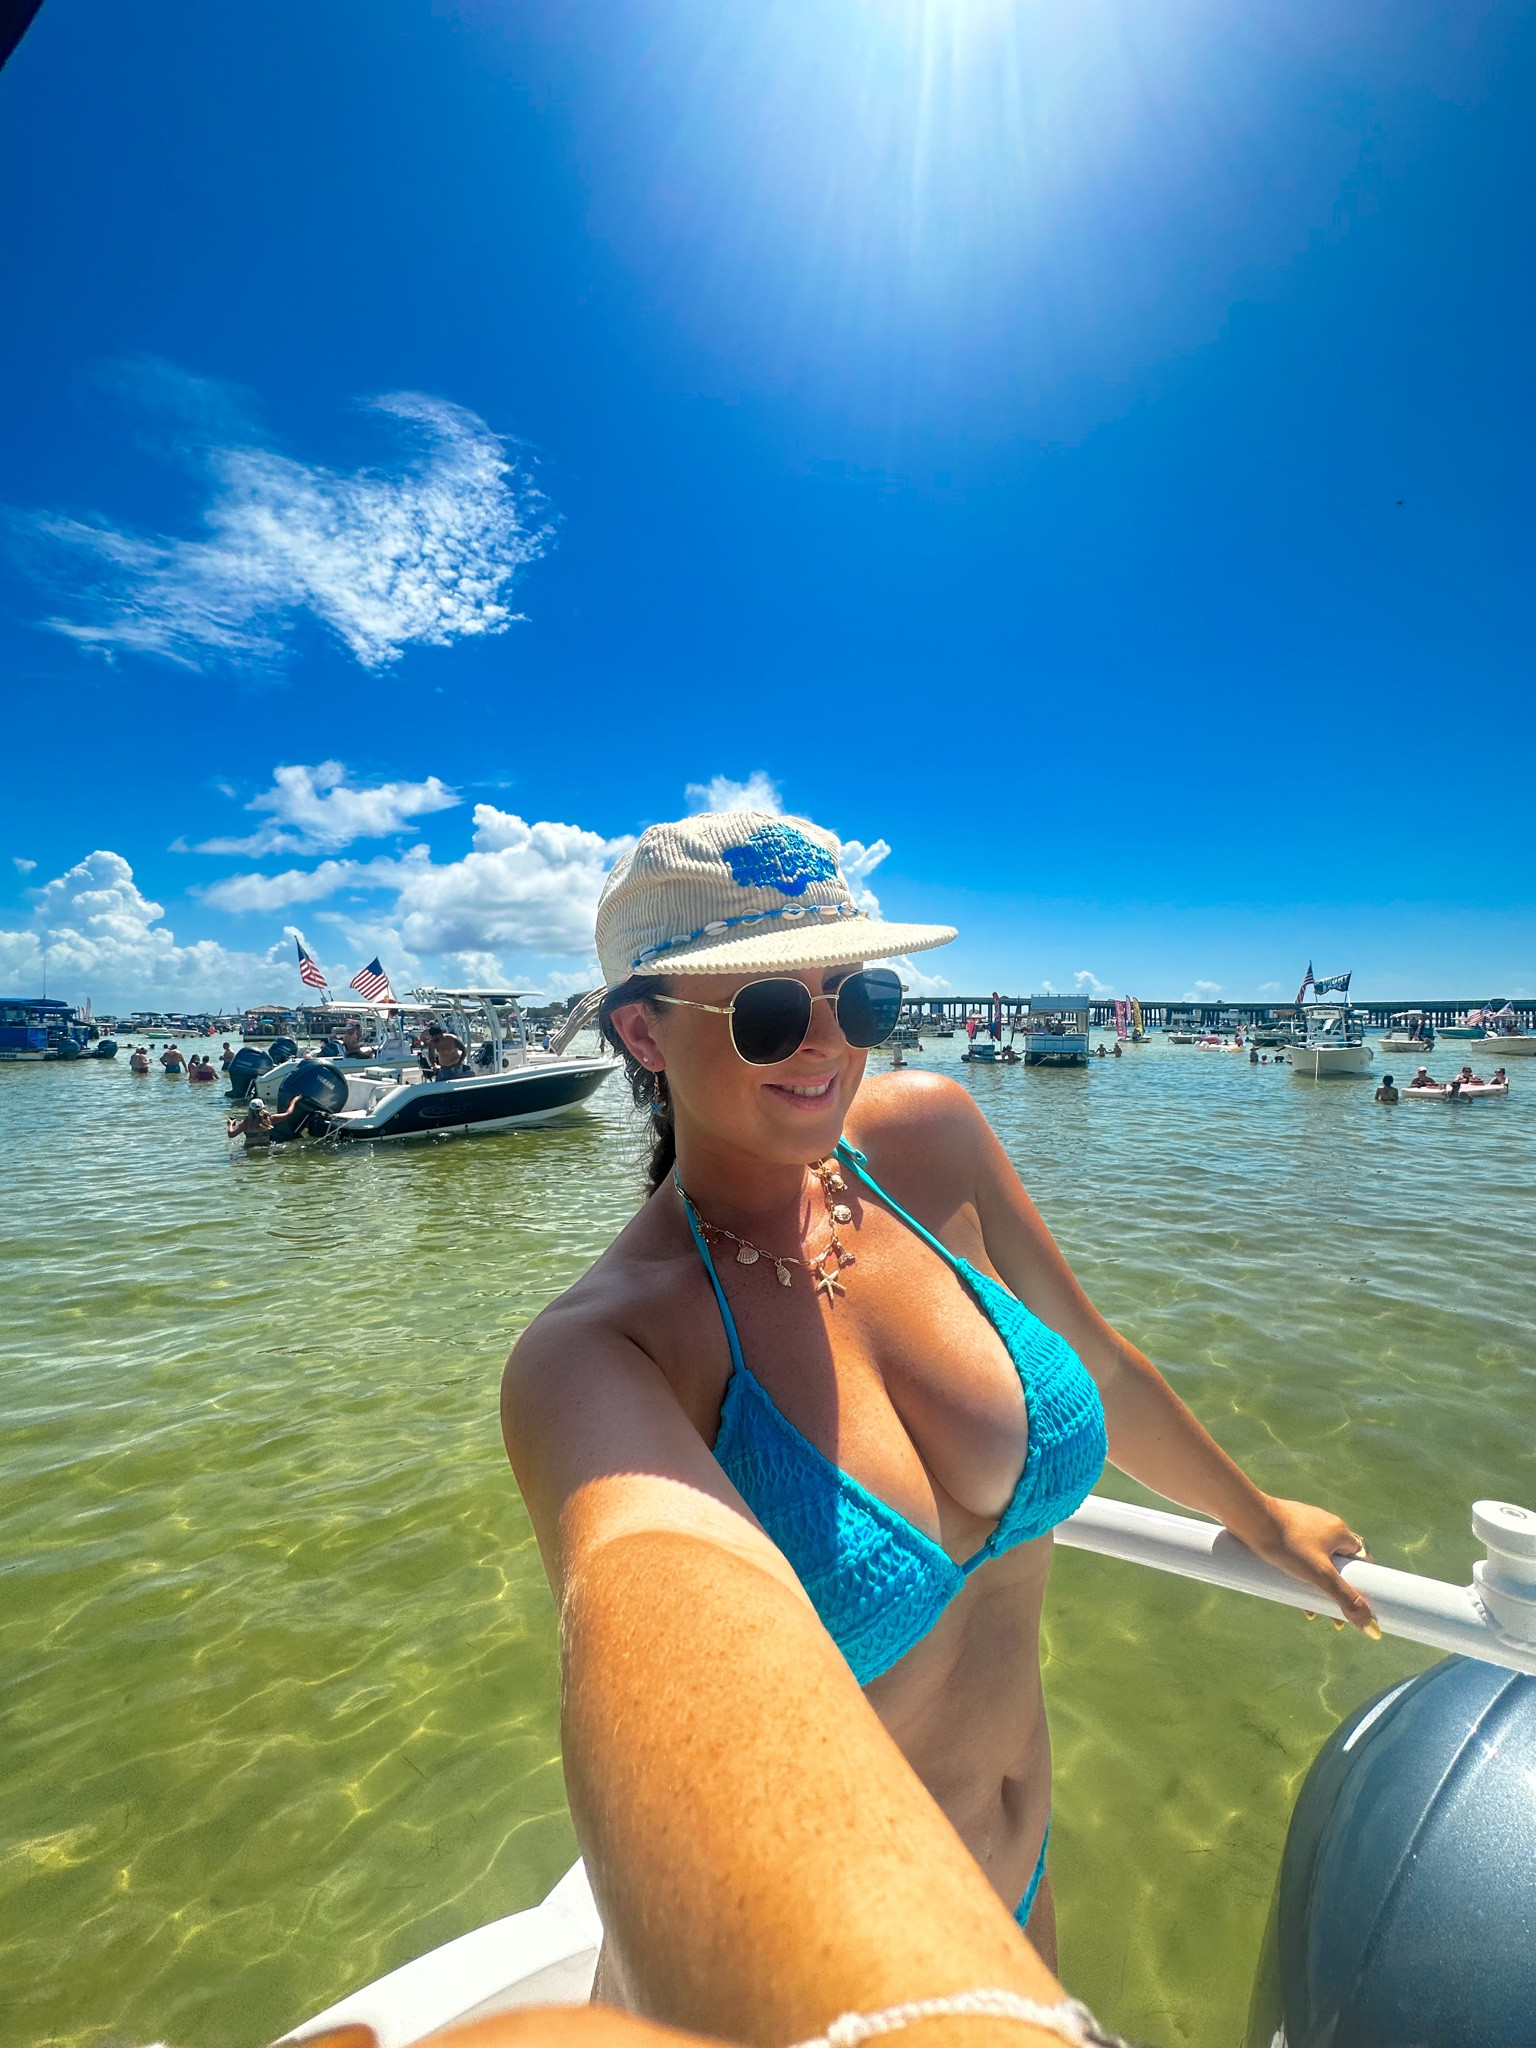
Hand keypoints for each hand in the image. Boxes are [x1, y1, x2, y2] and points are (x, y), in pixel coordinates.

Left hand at [1233, 1495, 1379, 1635]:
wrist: (1248, 1517)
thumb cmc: (1286, 1544)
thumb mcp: (1320, 1576)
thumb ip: (1346, 1600)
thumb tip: (1373, 1629)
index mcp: (1340, 1531)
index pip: (1360, 1559)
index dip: (1359, 1583)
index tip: (1353, 1606)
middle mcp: (1325, 1523)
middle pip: (1338, 1562)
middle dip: (1335, 1590)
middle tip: (1330, 1615)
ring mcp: (1304, 1522)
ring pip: (1317, 1559)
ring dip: (1316, 1584)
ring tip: (1309, 1610)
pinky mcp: (1284, 1525)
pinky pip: (1298, 1552)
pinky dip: (1298, 1571)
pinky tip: (1287, 1588)